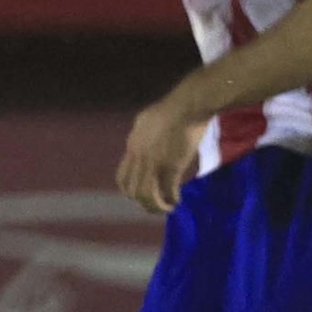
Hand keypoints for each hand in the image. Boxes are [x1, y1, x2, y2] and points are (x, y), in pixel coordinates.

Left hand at [117, 95, 203, 217]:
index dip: (132, 190)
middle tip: (156, 204)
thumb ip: (142, 133)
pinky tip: (177, 201)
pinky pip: (167, 191)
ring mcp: (154, 161)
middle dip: (143, 202)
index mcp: (133, 144)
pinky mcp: (171, 165)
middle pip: (131, 190)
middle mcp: (139, 155)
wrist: (189, 103)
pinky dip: (171, 200)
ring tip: (167, 208)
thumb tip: (140, 141)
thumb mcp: (148, 118)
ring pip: (146, 195)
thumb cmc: (175, 106)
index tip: (144, 194)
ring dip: (156, 206)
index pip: (122, 177)